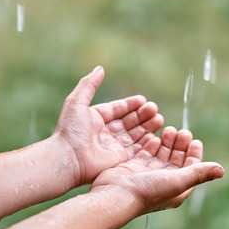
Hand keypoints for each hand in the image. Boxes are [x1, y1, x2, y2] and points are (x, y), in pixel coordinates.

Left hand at [54, 66, 163, 185]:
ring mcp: (111, 147)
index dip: (130, 105)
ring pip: (134, 135)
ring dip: (147, 127)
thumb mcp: (76, 101)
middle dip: (142, 115)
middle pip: (128, 122)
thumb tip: (100, 68)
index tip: (143, 100)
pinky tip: (156, 134)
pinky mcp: (118, 160)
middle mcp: (104, 133)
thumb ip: (89, 84)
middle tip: (154, 109)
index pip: (116, 110)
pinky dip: (146, 142)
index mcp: (94, 119)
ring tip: (159, 119)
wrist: (68, 159)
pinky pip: (135, 150)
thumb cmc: (70, 130)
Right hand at [91, 127, 223, 213]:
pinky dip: (152, 144)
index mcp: (176, 190)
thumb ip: (198, 174)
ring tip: (169, 130)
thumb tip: (221, 170)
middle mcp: (163, 183)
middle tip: (181, 131)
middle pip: (176, 160)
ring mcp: (147, 175)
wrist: (116, 195)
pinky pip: (146, 153)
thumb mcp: (177, 181)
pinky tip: (154, 136)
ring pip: (161, 155)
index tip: (194, 140)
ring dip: (167, 142)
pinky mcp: (133, 168)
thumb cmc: (147, 191)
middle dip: (180, 145)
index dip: (194, 154)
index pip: (191, 169)